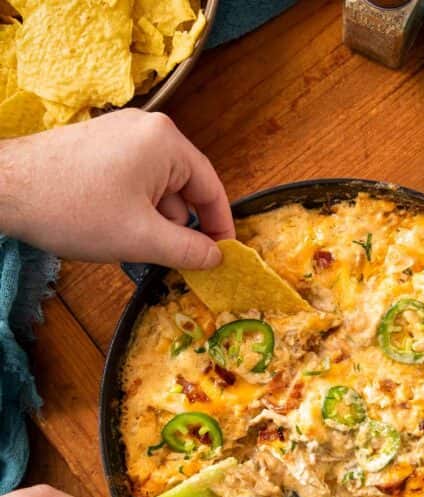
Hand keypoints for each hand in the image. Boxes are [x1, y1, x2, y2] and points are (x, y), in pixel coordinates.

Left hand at [0, 109, 233, 267]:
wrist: (5, 189)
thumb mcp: (142, 238)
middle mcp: (147, 130)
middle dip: (180, 226)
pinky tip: (116, 230)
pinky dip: (134, 209)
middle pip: (183, 187)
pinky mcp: (99, 146)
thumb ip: (188, 250)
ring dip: (154, 221)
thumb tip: (216, 259)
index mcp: (166, 142)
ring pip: (157, 188)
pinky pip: (134, 181)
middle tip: (175, 261)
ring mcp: (120, 135)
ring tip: (134, 246)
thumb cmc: (74, 209)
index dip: (220, 227)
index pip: (211, 188)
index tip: (223, 256)